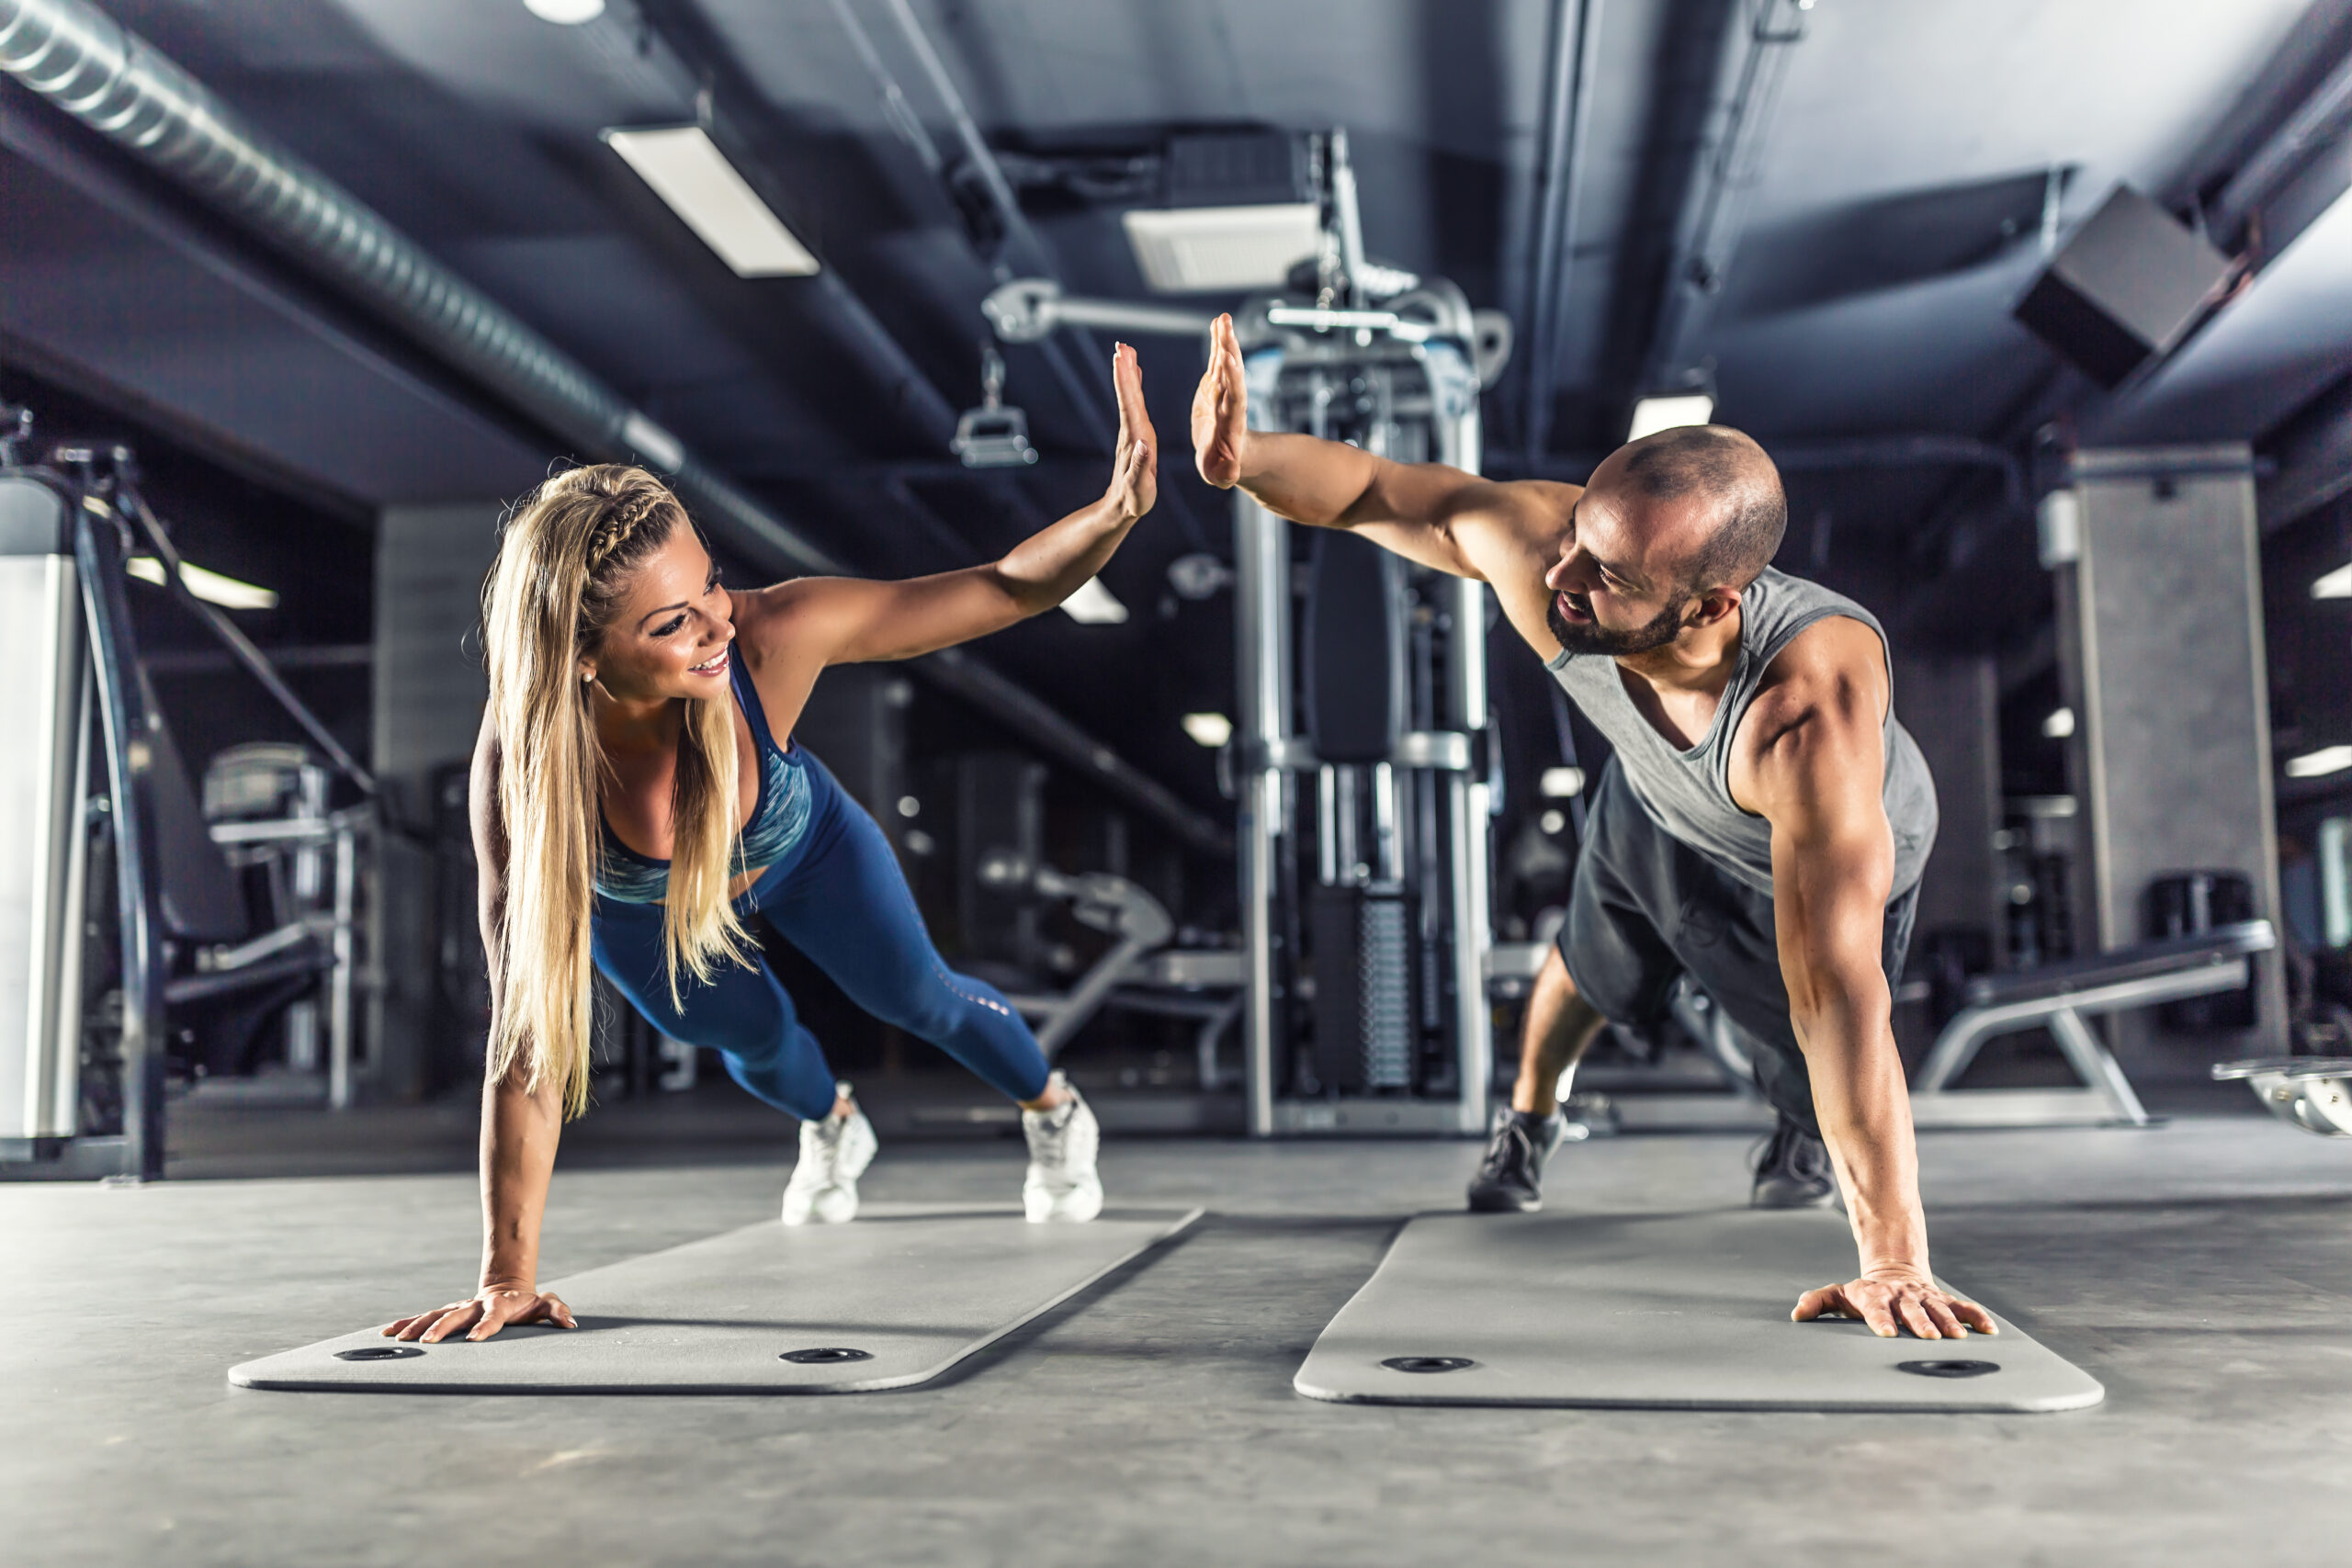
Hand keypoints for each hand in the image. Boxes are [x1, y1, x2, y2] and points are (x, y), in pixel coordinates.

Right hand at [385, 1284, 576, 1343]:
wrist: (508, 1287)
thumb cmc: (528, 1303)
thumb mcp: (546, 1304)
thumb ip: (557, 1311)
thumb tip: (570, 1323)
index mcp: (499, 1306)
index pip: (493, 1317)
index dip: (485, 1327)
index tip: (475, 1340)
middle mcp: (474, 1305)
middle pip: (457, 1316)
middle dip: (443, 1328)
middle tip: (429, 1342)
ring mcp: (459, 1307)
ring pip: (436, 1315)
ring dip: (418, 1326)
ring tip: (400, 1338)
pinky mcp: (448, 1311)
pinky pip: (425, 1317)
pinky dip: (407, 1323)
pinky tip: (388, 1331)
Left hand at [1103, 341, 1157, 520]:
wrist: (1122, 507)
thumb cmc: (1134, 499)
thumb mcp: (1139, 488)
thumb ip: (1141, 467)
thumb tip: (1143, 445)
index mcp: (1135, 439)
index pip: (1129, 405)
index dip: (1126, 382)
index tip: (1122, 359)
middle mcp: (1132, 431)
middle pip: (1127, 396)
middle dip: (1125, 370)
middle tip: (1122, 345)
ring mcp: (1132, 432)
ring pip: (1129, 397)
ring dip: (1128, 373)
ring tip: (1126, 351)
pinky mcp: (1135, 434)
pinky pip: (1134, 404)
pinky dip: (1134, 386)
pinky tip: (1135, 375)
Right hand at [1191, 313, 1248, 488]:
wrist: (1226, 458)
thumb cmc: (1224, 469)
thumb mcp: (1224, 475)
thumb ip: (1227, 471)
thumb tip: (1231, 470)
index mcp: (1231, 422)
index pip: (1235, 397)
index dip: (1234, 379)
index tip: (1230, 360)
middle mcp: (1228, 403)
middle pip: (1231, 374)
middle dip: (1229, 350)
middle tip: (1227, 326)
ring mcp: (1222, 393)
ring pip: (1224, 363)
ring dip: (1224, 340)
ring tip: (1223, 318)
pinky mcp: (1213, 388)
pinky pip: (1216, 363)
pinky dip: (1217, 344)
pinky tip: (1216, 324)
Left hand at [1793, 1271, 1998, 1339]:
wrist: (1894, 1270)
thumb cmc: (1863, 1293)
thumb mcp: (1840, 1294)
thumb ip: (1819, 1302)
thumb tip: (1796, 1314)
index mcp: (1876, 1297)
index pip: (1876, 1309)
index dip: (1880, 1320)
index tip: (1886, 1333)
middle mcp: (1902, 1297)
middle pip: (1912, 1310)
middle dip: (1920, 1323)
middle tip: (1929, 1337)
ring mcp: (1924, 1298)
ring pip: (1938, 1309)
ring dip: (1949, 1323)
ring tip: (1958, 1338)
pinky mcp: (1943, 1299)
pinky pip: (1962, 1307)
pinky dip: (1976, 1317)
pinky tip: (1989, 1330)